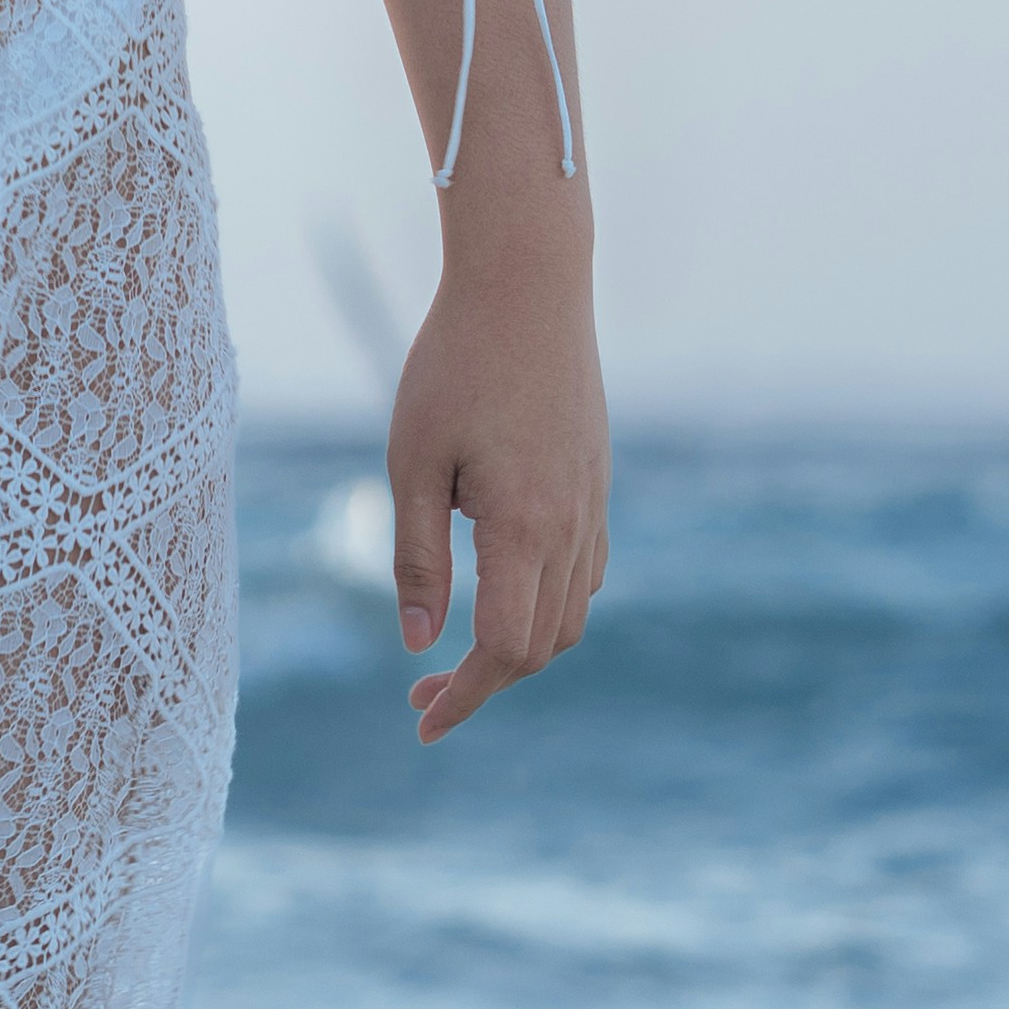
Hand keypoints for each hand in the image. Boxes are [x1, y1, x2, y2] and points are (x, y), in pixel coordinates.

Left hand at [388, 245, 608, 741]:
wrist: (528, 285)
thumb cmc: (454, 364)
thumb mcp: (412, 461)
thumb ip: (416, 557)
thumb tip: (418, 643)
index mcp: (524, 527)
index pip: (506, 650)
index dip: (465, 698)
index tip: (421, 724)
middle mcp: (572, 527)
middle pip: (543, 647)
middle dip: (484, 684)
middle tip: (419, 690)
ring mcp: (594, 505)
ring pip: (571, 615)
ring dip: (520, 649)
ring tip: (457, 650)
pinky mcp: (597, 483)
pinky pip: (585, 573)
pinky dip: (547, 605)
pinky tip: (502, 591)